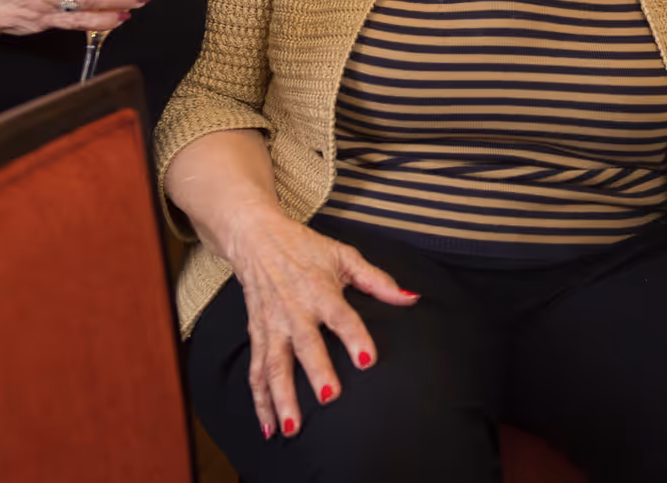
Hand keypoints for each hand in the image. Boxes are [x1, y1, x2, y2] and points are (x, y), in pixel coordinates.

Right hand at [221, 208, 418, 438]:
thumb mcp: (343, 256)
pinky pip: (255, 371)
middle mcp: (294, 310)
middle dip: (317, 371)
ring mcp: (272, 325)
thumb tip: (411, 297)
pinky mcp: (257, 335)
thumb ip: (377, 280)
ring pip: (274, 365)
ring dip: (282, 398)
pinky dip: (259, 400)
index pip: (340, 316)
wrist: (256, 238)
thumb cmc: (304, 248)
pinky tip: (268, 426)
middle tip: (330, 398)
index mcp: (319, 289)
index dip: (354, 337)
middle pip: (306, 344)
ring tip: (293, 427)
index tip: (367, 361)